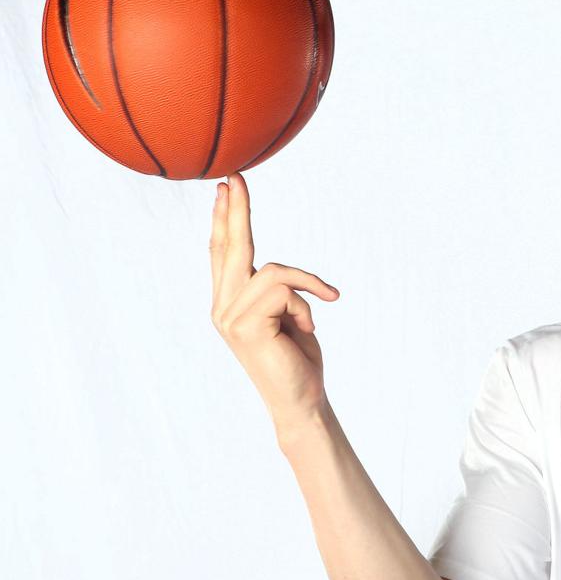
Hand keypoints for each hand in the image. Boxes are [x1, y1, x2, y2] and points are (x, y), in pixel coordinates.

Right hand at [209, 171, 339, 431]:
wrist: (302, 401)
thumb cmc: (298, 360)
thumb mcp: (288, 316)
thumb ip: (275, 292)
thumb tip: (279, 273)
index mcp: (230, 303)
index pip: (222, 253)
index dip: (224, 220)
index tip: (226, 188)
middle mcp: (223, 307)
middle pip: (229, 247)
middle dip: (236, 211)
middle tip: (237, 178)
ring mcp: (230, 317)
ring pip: (271, 270)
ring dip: (306, 287)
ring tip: (318, 311)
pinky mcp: (245, 325)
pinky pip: (284, 286)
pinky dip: (307, 301)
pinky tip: (311, 327)